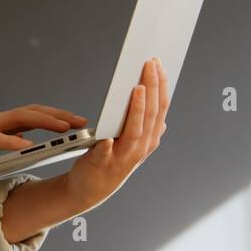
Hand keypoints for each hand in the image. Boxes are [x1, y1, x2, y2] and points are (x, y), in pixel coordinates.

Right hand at [0, 105, 87, 163]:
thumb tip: (21, 144)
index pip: (30, 115)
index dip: (53, 116)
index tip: (73, 121)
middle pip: (33, 113)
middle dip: (59, 116)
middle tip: (83, 121)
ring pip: (20, 120)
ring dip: (45, 123)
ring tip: (65, 129)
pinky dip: (11, 142)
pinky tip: (27, 146)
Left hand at [62, 58, 167, 210]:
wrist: (90, 188)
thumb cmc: (111, 158)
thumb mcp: (133, 141)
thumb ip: (145, 123)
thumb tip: (157, 101)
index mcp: (149, 138)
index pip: (160, 107)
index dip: (161, 84)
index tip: (157, 63)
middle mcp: (141, 147)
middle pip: (150, 114)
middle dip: (152, 86)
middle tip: (148, 64)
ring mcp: (123, 157)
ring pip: (135, 130)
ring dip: (137, 108)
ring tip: (137, 87)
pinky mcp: (102, 164)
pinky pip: (106, 152)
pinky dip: (108, 144)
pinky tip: (108, 135)